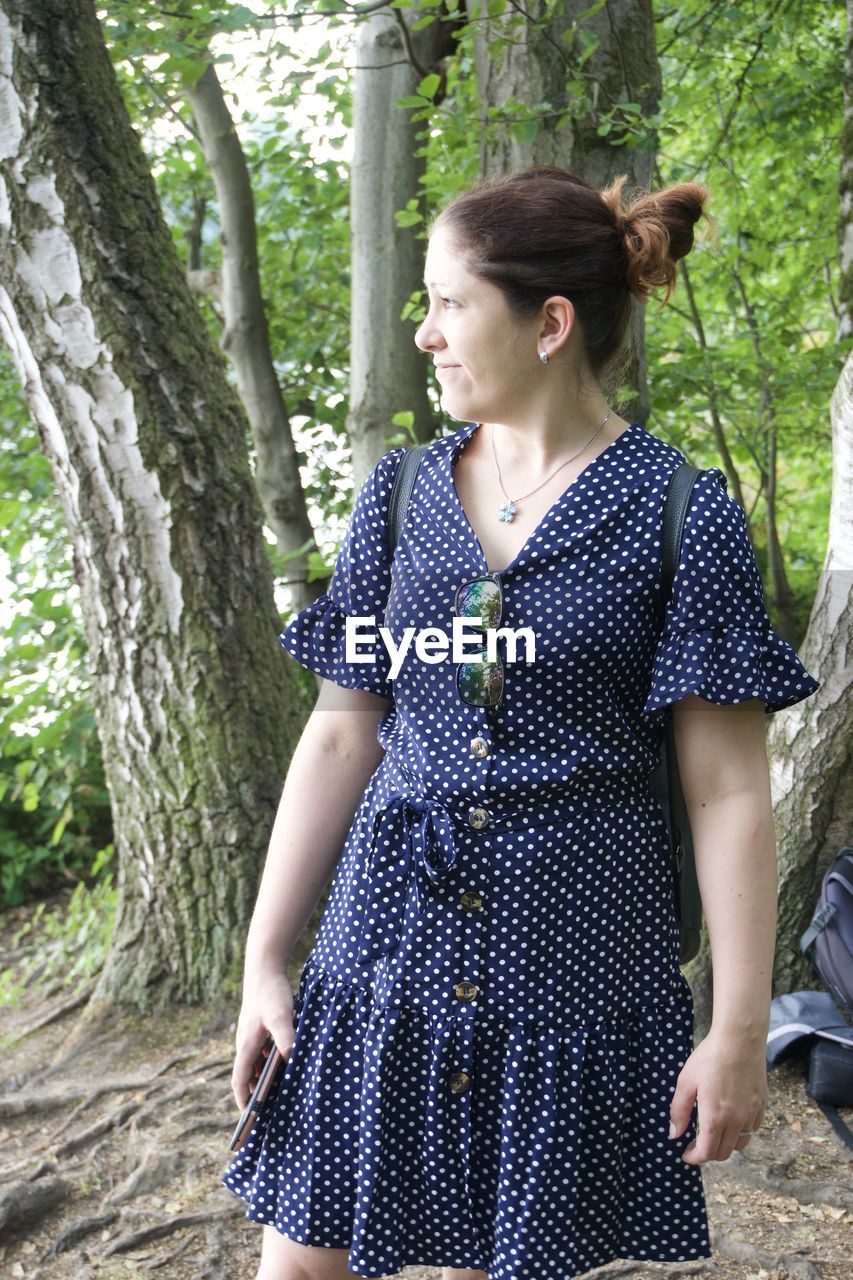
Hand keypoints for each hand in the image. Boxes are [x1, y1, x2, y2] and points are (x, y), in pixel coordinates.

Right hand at [230, 969, 296, 1110]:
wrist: (264, 969)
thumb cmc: (271, 993)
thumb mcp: (281, 1016)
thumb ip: (285, 1038)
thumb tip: (290, 1060)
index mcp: (246, 1045)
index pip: (239, 1080)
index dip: (243, 1099)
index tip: (248, 1117)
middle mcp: (246, 1043)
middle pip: (247, 1075)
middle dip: (255, 1093)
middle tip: (267, 1112)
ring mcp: (251, 1036)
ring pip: (255, 1064)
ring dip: (264, 1078)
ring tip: (278, 1093)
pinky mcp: (259, 1029)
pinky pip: (262, 1052)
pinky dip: (270, 1063)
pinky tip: (284, 1065)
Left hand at [669, 1024, 766, 1163]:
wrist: (740, 1040)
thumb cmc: (709, 1058)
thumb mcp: (686, 1082)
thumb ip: (679, 1111)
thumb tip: (674, 1134)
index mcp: (715, 1118)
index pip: (706, 1153)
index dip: (694, 1158)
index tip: (685, 1154)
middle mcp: (736, 1122)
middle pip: (723, 1153)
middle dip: (707, 1153)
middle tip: (695, 1143)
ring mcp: (751, 1115)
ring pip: (739, 1145)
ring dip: (724, 1145)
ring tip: (712, 1132)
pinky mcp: (761, 1106)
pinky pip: (751, 1130)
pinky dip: (740, 1133)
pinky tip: (730, 1120)